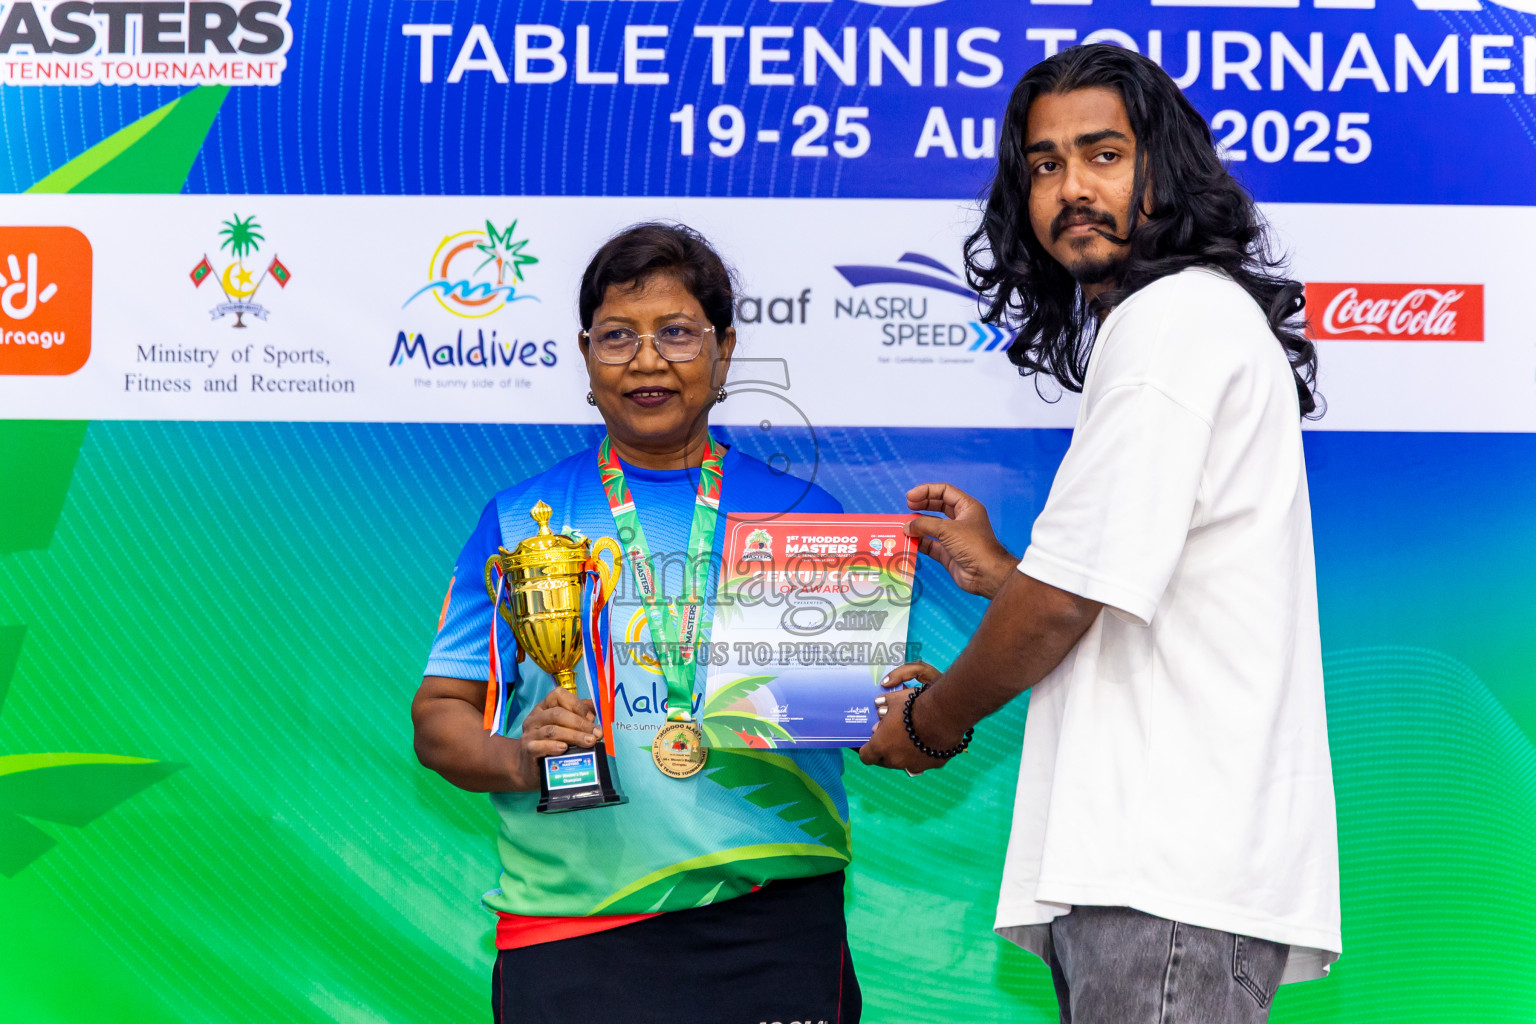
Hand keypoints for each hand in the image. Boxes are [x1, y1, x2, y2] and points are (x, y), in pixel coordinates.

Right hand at [510, 688, 601, 790]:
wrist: (530, 767)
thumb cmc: (551, 743)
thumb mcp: (564, 726)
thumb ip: (579, 715)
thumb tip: (597, 708)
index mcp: (544, 707)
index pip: (558, 695)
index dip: (577, 704)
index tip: (592, 717)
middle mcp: (535, 718)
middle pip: (557, 714)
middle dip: (580, 723)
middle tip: (597, 734)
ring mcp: (530, 734)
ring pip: (552, 730)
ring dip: (574, 736)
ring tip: (590, 742)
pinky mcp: (528, 750)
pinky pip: (540, 745)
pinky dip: (553, 746)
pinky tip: (564, 749)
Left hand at [857, 661, 949, 774]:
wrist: (943, 714)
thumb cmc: (915, 707)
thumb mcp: (895, 701)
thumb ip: (884, 704)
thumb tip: (879, 703)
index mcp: (881, 746)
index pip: (866, 756)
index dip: (867, 750)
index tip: (870, 744)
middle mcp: (896, 760)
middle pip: (885, 760)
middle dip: (886, 751)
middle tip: (891, 737)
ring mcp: (915, 764)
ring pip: (905, 762)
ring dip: (905, 753)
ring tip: (911, 737)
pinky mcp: (933, 764)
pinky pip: (925, 760)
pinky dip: (924, 753)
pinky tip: (930, 740)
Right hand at [905, 483, 1015, 598]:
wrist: (986, 574)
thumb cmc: (973, 546)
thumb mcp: (948, 530)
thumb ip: (925, 524)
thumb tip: (906, 526)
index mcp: (966, 507)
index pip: (944, 491)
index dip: (926, 491)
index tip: (909, 497)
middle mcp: (960, 520)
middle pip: (937, 506)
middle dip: (921, 506)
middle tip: (907, 507)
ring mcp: (953, 537)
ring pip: (932, 526)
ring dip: (918, 525)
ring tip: (904, 526)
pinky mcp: (947, 553)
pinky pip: (930, 544)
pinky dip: (919, 542)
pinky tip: (909, 542)